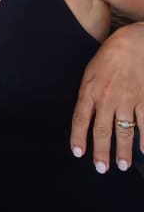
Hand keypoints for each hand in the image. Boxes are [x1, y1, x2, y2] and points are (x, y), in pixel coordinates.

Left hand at [71, 22, 143, 171]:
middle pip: (103, 131)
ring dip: (123, 151)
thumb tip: (87, 117)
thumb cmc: (109, 57)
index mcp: (90, 91)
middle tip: (102, 169)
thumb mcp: (90, 73)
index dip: (79, 138)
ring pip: (124, 131)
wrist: (133, 42)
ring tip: (123, 165)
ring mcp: (127, 99)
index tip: (79, 154)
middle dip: (102, 153)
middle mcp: (107, 98)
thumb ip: (88, 96)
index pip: (81, 120)